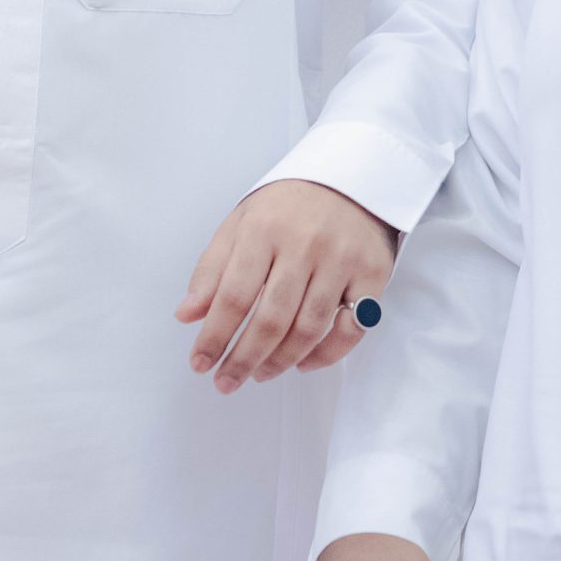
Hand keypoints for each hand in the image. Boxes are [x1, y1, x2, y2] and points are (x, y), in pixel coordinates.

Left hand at [176, 180, 396, 392]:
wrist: (351, 178)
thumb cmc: (287, 206)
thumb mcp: (240, 224)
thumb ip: (212, 269)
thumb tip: (187, 315)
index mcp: (264, 229)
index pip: (233, 296)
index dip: (214, 336)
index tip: (200, 363)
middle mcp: (305, 245)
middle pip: (271, 319)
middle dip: (243, 359)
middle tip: (226, 382)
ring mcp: (342, 260)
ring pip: (309, 329)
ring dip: (280, 361)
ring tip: (259, 374)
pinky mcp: (373, 274)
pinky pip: (350, 328)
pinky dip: (326, 355)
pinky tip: (301, 363)